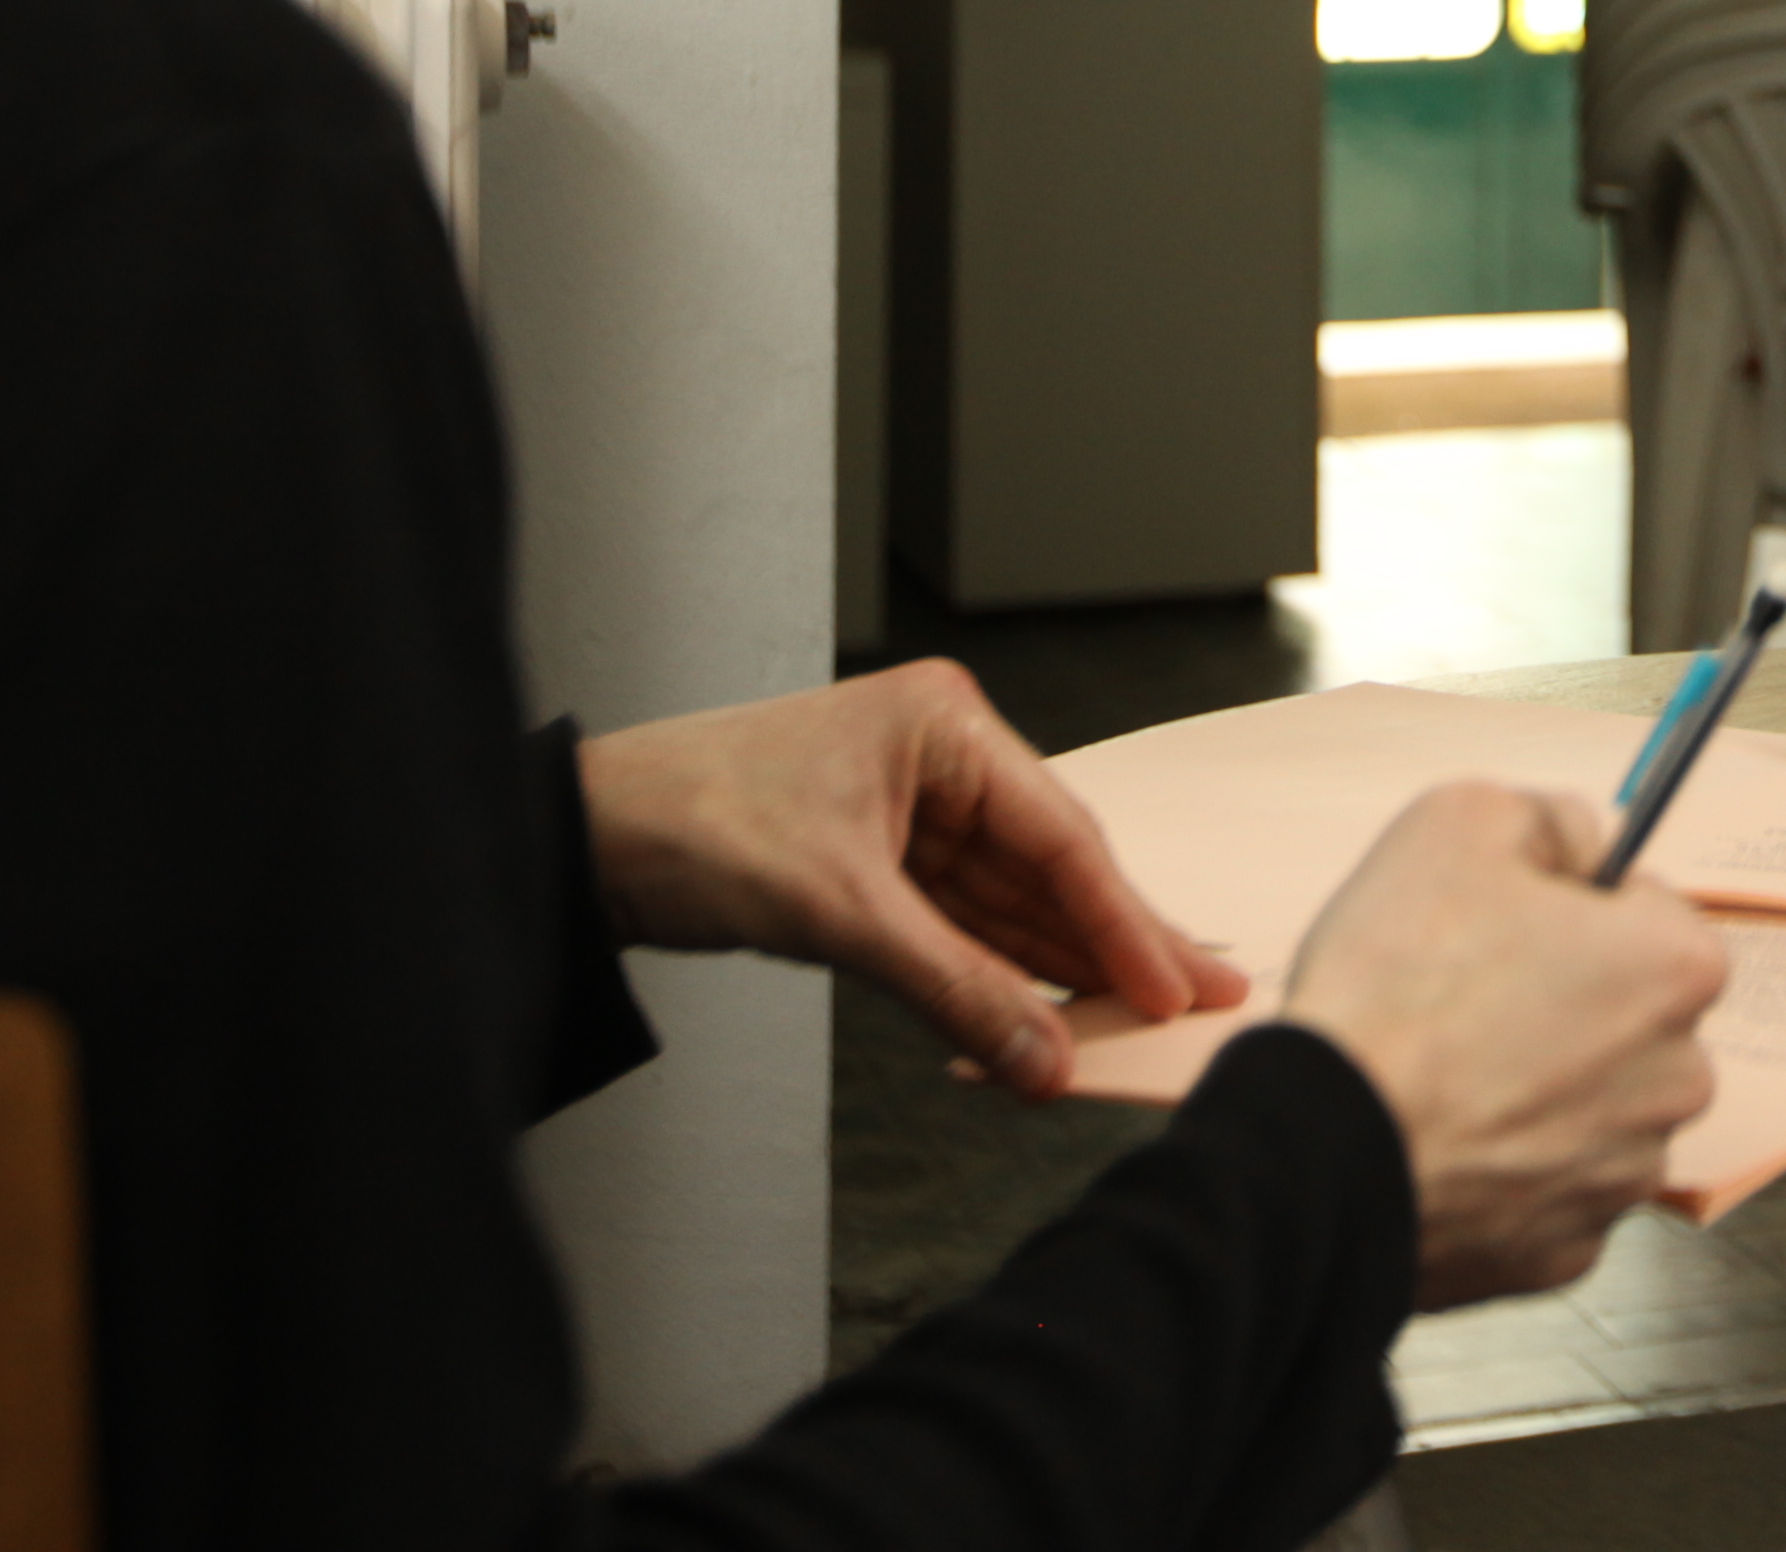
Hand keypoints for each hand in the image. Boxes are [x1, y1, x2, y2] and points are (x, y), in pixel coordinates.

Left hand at [579, 660, 1238, 1099]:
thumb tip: (1042, 1060)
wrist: (586, 840)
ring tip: (1138, 1013)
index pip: (1061, 835)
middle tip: (1200, 997)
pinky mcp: (877, 862)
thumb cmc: (694, 824)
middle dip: (1117, 939)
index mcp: (946, 726)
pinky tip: (1048, 1006)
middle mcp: (941, 758)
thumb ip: (953, 990)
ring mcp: (911, 810)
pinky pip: (962, 923)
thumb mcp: (841, 913)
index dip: (1123, 921)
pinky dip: (1001, 970)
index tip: (1173, 989)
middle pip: (1051, 865)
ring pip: (1011, 901)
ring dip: (1063, 963)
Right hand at [1285, 783, 1728, 1305]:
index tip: (1513, 925)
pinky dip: (1508, 1170)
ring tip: (1448, 1079)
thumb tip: (1584, 845)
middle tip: (1470, 1000)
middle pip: (1633, 1020)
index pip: (1654, 913)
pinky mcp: (1565, 1253)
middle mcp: (1678, 1080)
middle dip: (1569, 1005)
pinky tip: (1446, 1145)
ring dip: (1542, 1093)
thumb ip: (1550, 820)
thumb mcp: (1462, 822)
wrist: (1319, 1151)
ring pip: (1594, 1110)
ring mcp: (1623, 1176)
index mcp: (1676, 970)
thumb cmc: (1393, 987)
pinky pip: (1549, 1191)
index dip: (1577, 909)